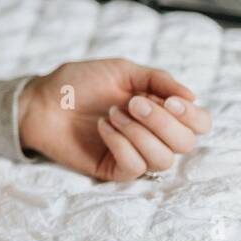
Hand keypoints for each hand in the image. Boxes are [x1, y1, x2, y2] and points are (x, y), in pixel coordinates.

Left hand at [18, 58, 210, 180]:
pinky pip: (134, 167)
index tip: (170, 101)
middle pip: (186, 143)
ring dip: (139, 133)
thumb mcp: (121, 70)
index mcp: (160, 110)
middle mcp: (152, 135)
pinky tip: (103, 127)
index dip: (193, 116)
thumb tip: (193, 97)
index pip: (199, 124)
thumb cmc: (78, 83)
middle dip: (161, 121)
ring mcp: (133, 153)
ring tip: (112, 114)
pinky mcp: (112, 169)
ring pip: (163, 159)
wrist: (41, 100)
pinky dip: (121, 144)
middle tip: (132, 103)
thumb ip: (158, 80)